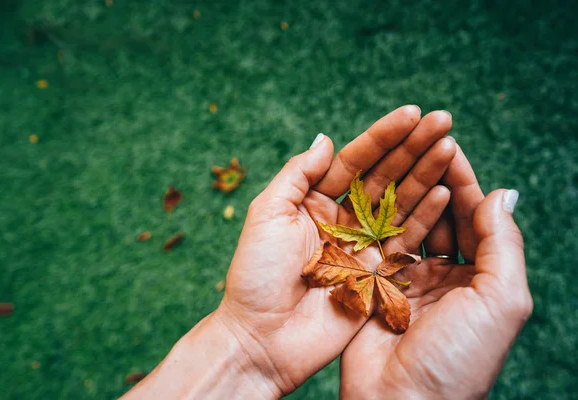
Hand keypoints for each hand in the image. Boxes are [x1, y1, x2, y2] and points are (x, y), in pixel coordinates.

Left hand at [217, 107, 455, 395]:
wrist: (263, 337)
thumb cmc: (256, 275)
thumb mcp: (268, 214)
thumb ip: (299, 174)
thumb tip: (326, 139)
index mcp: (313, 200)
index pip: (355, 160)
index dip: (383, 136)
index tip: (412, 113)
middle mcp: (342, 219)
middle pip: (384, 176)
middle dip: (413, 148)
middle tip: (443, 121)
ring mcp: (363, 246)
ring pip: (400, 203)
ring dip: (425, 175)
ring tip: (449, 147)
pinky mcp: (378, 274)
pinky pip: (407, 239)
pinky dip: (427, 216)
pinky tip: (446, 191)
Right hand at [340, 147, 532, 398]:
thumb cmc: (460, 357)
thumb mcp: (501, 299)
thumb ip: (503, 245)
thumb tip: (505, 193)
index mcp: (482, 281)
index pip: (477, 219)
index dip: (466, 180)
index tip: (450, 143)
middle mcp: (448, 278)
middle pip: (444, 216)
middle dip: (436, 177)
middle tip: (422, 140)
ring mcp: (409, 281)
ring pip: (411, 224)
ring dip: (408, 191)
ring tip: (400, 155)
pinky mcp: (375, 286)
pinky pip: (380, 244)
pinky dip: (380, 217)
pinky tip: (377, 192)